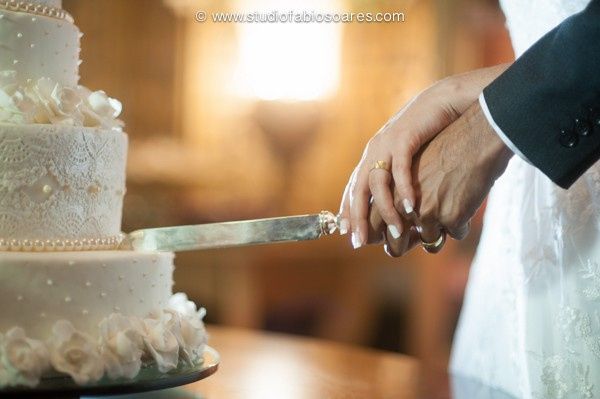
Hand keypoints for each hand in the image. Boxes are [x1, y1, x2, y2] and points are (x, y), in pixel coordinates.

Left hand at [338, 64, 509, 247]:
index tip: (346, 232)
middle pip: (359, 189)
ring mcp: (387, 144)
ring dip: (387, 210)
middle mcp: (374, 150)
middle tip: (359, 241)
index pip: (354, 187)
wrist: (444, 100)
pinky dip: (404, 190)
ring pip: (378, 184)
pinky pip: (400, 170)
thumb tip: (400, 204)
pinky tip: (409, 208)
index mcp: (373, 155)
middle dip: (357, 217)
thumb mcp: (407, 156)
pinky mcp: (404, 137)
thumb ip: (398, 176)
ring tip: (396, 232)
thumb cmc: (430, 132)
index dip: (348, 210)